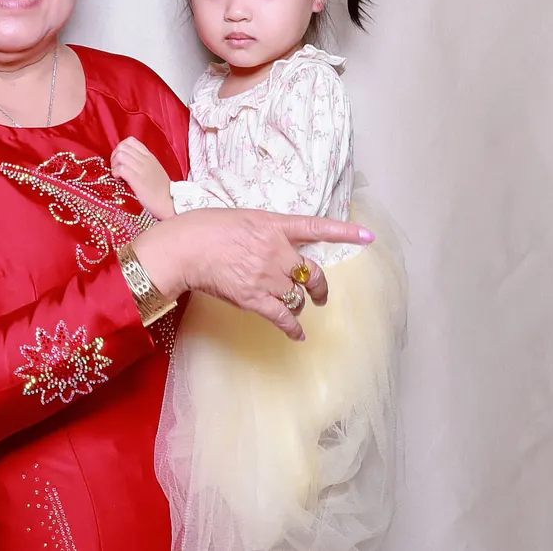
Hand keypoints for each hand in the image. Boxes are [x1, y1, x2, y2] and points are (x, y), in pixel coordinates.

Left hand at [111, 137, 175, 219]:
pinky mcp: (137, 180)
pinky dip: (116, 173)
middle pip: (122, 147)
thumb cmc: (161, 189)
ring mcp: (142, 169)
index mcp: (149, 156)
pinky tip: (119, 180)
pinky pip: (121, 169)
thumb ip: (143, 162)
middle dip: (114, 156)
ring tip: (117, 174)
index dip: (121, 148)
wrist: (169, 202)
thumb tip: (127, 161)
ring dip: (114, 164)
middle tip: (116, 168)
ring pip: (120, 155)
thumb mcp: (154, 169)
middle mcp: (146, 160)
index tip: (120, 160)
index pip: (130, 141)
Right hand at [128, 209, 368, 340]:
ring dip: (299, 304)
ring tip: (297, 309)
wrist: (185, 248)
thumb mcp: (241, 218)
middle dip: (319, 287)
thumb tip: (272, 241)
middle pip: (312, 273)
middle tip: (319, 295)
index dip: (345, 233)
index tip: (368, 237)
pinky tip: (298, 335)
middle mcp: (277, 251)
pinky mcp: (255, 299)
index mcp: (274, 226)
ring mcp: (268, 276)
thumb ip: (263, 230)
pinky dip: (293, 328)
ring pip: (297, 296)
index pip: (316, 227)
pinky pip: (283, 317)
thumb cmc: (204, 228)